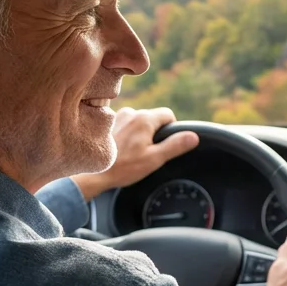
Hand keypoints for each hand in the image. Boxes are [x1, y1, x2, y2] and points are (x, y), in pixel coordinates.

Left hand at [72, 107, 198, 200]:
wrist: (93, 172)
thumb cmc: (123, 167)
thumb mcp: (154, 159)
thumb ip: (175, 145)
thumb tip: (193, 136)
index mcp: (144, 119)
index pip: (168, 114)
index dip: (171, 129)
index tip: (164, 143)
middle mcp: (131, 112)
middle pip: (152, 118)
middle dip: (153, 133)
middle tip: (146, 153)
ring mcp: (117, 117)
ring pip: (138, 121)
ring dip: (139, 133)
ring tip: (131, 152)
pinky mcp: (107, 123)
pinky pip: (124, 125)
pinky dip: (126, 134)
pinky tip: (121, 149)